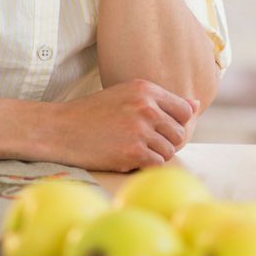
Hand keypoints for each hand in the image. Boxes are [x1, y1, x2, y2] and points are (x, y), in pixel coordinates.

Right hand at [42, 78, 199, 171]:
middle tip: (143, 143)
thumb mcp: (126, 95)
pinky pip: (158, 164)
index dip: (175, 123)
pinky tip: (128, 159)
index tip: (158, 129)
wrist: (59, 129)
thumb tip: (196, 105)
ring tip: (133, 150)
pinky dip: (147, 166)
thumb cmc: (92, 114)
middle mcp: (146, 107)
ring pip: (170, 150)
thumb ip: (160, 100)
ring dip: (155, 155)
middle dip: (165, 141)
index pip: (185, 110)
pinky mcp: (133, 151)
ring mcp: (140, 129)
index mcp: (146, 89)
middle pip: (179, 132)